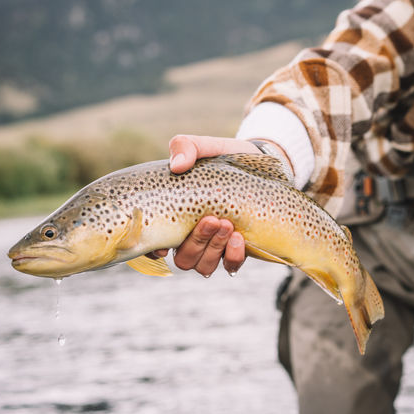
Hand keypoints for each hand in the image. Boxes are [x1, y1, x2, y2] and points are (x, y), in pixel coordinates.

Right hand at [147, 135, 258, 275]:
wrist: (259, 164)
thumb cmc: (223, 157)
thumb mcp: (205, 147)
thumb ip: (186, 147)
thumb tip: (177, 165)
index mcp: (174, 217)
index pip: (154, 244)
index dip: (154, 250)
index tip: (164, 244)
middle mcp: (190, 237)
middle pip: (183, 258)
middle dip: (195, 243)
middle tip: (211, 219)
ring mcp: (214, 247)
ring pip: (203, 266)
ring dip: (214, 249)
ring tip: (227, 224)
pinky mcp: (236, 251)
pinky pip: (230, 266)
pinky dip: (232, 256)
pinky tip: (239, 237)